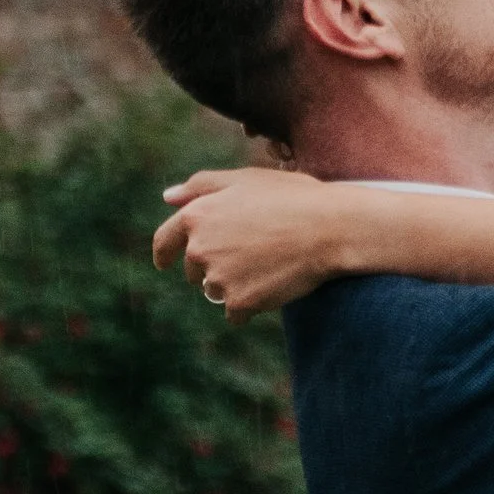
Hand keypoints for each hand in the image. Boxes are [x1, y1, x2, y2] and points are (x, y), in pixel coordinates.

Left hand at [153, 168, 347, 314]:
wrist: (329, 229)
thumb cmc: (291, 198)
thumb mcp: (244, 179)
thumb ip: (200, 186)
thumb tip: (168, 198)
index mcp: (196, 216)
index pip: (165, 242)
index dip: (164, 253)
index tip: (164, 263)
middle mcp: (200, 249)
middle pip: (195, 271)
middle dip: (215, 266)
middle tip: (252, 255)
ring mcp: (219, 278)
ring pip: (216, 291)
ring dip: (235, 286)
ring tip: (268, 267)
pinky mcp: (240, 302)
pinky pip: (235, 313)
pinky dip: (250, 305)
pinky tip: (272, 287)